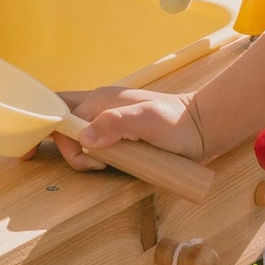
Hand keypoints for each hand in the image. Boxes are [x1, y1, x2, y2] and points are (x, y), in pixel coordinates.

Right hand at [55, 85, 203, 171]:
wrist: (203, 129)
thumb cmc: (178, 123)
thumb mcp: (147, 121)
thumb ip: (115, 124)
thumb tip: (83, 138)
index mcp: (99, 100)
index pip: (61, 120)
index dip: (62, 142)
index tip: (85, 160)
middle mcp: (99, 108)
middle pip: (65, 127)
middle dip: (70, 150)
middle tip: (98, 164)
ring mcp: (108, 122)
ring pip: (78, 140)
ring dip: (86, 158)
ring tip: (112, 164)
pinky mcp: (117, 136)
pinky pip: (94, 146)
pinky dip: (96, 158)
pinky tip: (113, 163)